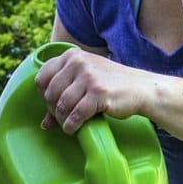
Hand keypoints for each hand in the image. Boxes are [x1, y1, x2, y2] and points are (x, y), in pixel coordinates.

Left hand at [35, 47, 152, 133]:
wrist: (140, 88)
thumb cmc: (110, 85)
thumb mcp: (85, 82)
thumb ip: (63, 95)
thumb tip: (44, 123)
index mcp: (71, 55)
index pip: (42, 77)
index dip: (43, 95)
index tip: (52, 104)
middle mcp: (78, 63)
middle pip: (50, 94)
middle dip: (53, 110)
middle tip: (63, 117)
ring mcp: (88, 77)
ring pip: (61, 105)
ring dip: (62, 120)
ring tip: (68, 124)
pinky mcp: (98, 93)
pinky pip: (75, 114)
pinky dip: (71, 125)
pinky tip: (74, 128)